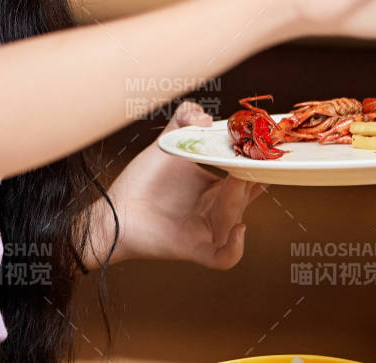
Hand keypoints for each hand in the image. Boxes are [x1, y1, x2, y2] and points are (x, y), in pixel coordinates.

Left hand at [84, 100, 264, 269]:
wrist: (116, 209)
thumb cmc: (142, 180)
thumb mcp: (166, 145)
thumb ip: (183, 120)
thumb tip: (206, 116)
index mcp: (214, 185)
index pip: (245, 174)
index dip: (255, 162)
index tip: (259, 145)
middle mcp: (216, 208)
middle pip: (245, 195)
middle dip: (252, 178)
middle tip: (253, 160)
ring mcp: (207, 229)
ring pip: (236, 219)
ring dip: (240, 202)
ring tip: (235, 181)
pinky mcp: (196, 248)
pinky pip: (224, 258)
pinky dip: (236, 249)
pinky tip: (239, 230)